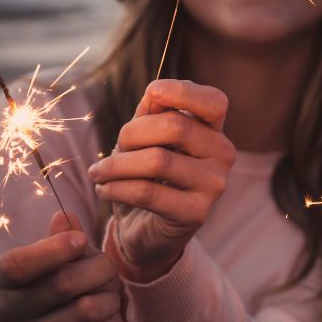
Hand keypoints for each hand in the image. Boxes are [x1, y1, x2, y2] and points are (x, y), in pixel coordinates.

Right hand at [0, 211, 128, 321]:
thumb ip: (66, 236)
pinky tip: (108, 321)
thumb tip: (64, 217)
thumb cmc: (73, 280)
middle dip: (98, 271)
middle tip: (109, 270)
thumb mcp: (70, 254)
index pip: (15, 265)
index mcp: (3, 280)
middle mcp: (6, 313)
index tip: (81, 241)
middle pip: (60, 285)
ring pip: (85, 312)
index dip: (53, 250)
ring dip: (109, 299)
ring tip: (109, 296)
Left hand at [89, 79, 234, 281]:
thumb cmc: (146, 177)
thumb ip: (152, 112)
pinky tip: (104, 190)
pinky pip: (147, 192)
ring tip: (98, 173)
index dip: (183, 91)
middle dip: (132, 133)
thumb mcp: (145, 139)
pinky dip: (116, 188)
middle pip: (175, 126)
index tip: (152, 93)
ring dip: (116, 165)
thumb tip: (156, 91)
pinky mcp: (197, 213)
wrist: (145, 230)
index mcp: (213, 131)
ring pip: (157, 160)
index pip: (214, 101)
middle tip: (114, 149)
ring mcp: (214, 185)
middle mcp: (222, 154)